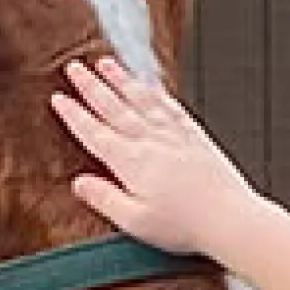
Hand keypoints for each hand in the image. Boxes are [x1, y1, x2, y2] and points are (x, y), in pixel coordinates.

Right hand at [50, 57, 274, 259]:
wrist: (231, 219)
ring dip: (122, 80)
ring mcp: (176, 137)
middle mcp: (152, 142)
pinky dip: (158, 94)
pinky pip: (172, 108)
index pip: (95, 133)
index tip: (58, 98)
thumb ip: (104, 199)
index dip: (74, 115)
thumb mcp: (134, 222)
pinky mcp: (197, 138)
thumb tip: (79, 183)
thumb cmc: (186, 226)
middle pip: (115, 108)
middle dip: (91, 86)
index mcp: (132, 163)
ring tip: (106, 63)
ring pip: (142, 100)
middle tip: (74, 67)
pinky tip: (152, 87)